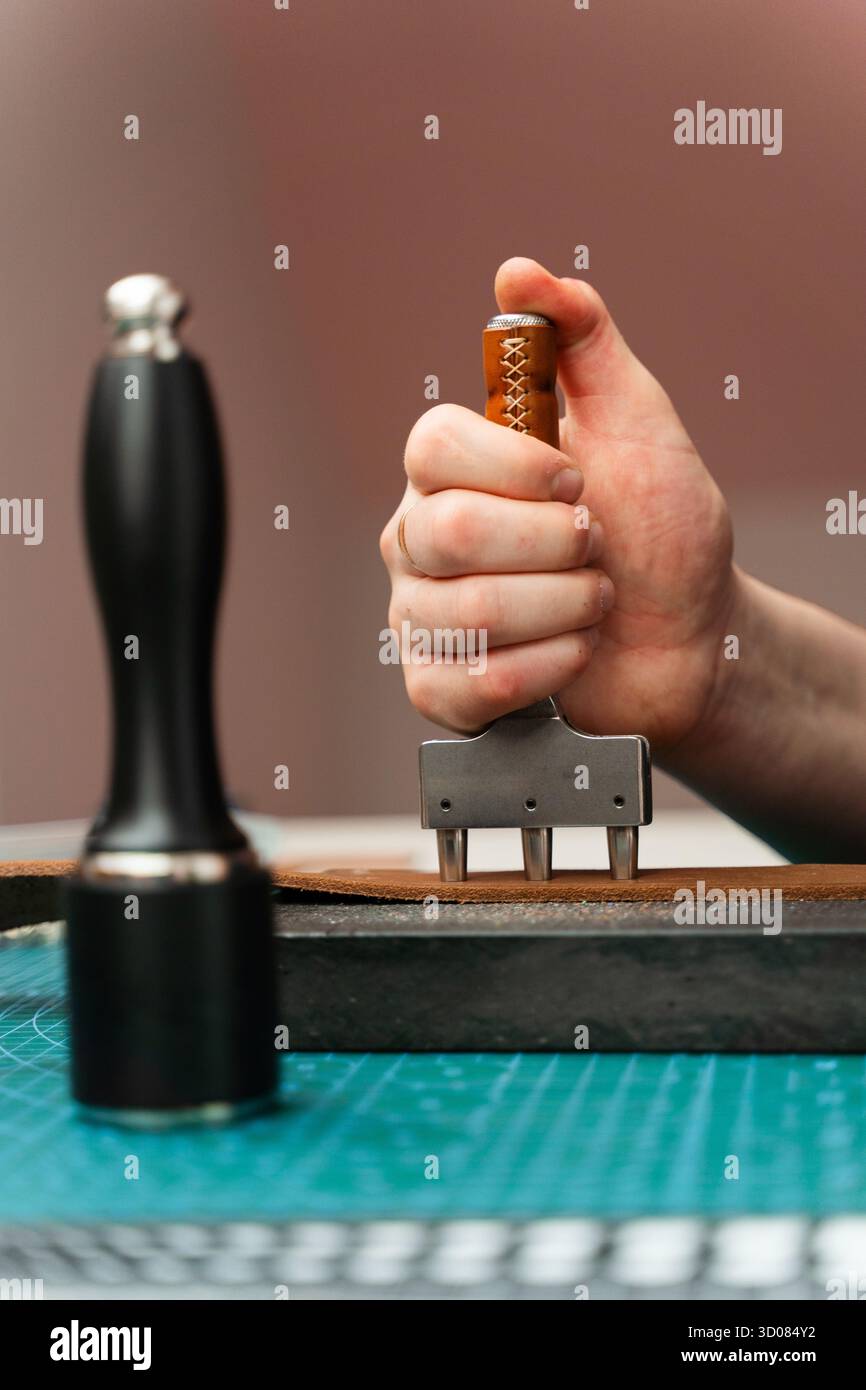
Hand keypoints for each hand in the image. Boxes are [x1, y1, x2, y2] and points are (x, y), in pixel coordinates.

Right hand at [380, 257, 735, 750]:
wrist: (692, 636)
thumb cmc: (662, 531)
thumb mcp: (638, 421)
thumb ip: (584, 340)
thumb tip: (518, 272)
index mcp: (455, 469)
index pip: (433, 446)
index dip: (516, 468)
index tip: (578, 482)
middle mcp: (423, 537)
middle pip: (447, 533)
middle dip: (556, 547)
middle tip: (595, 549)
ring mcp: (425, 614)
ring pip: (469, 614)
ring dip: (567, 610)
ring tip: (593, 603)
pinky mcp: (442, 686)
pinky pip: (468, 684)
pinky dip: (547, 668)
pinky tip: (575, 654)